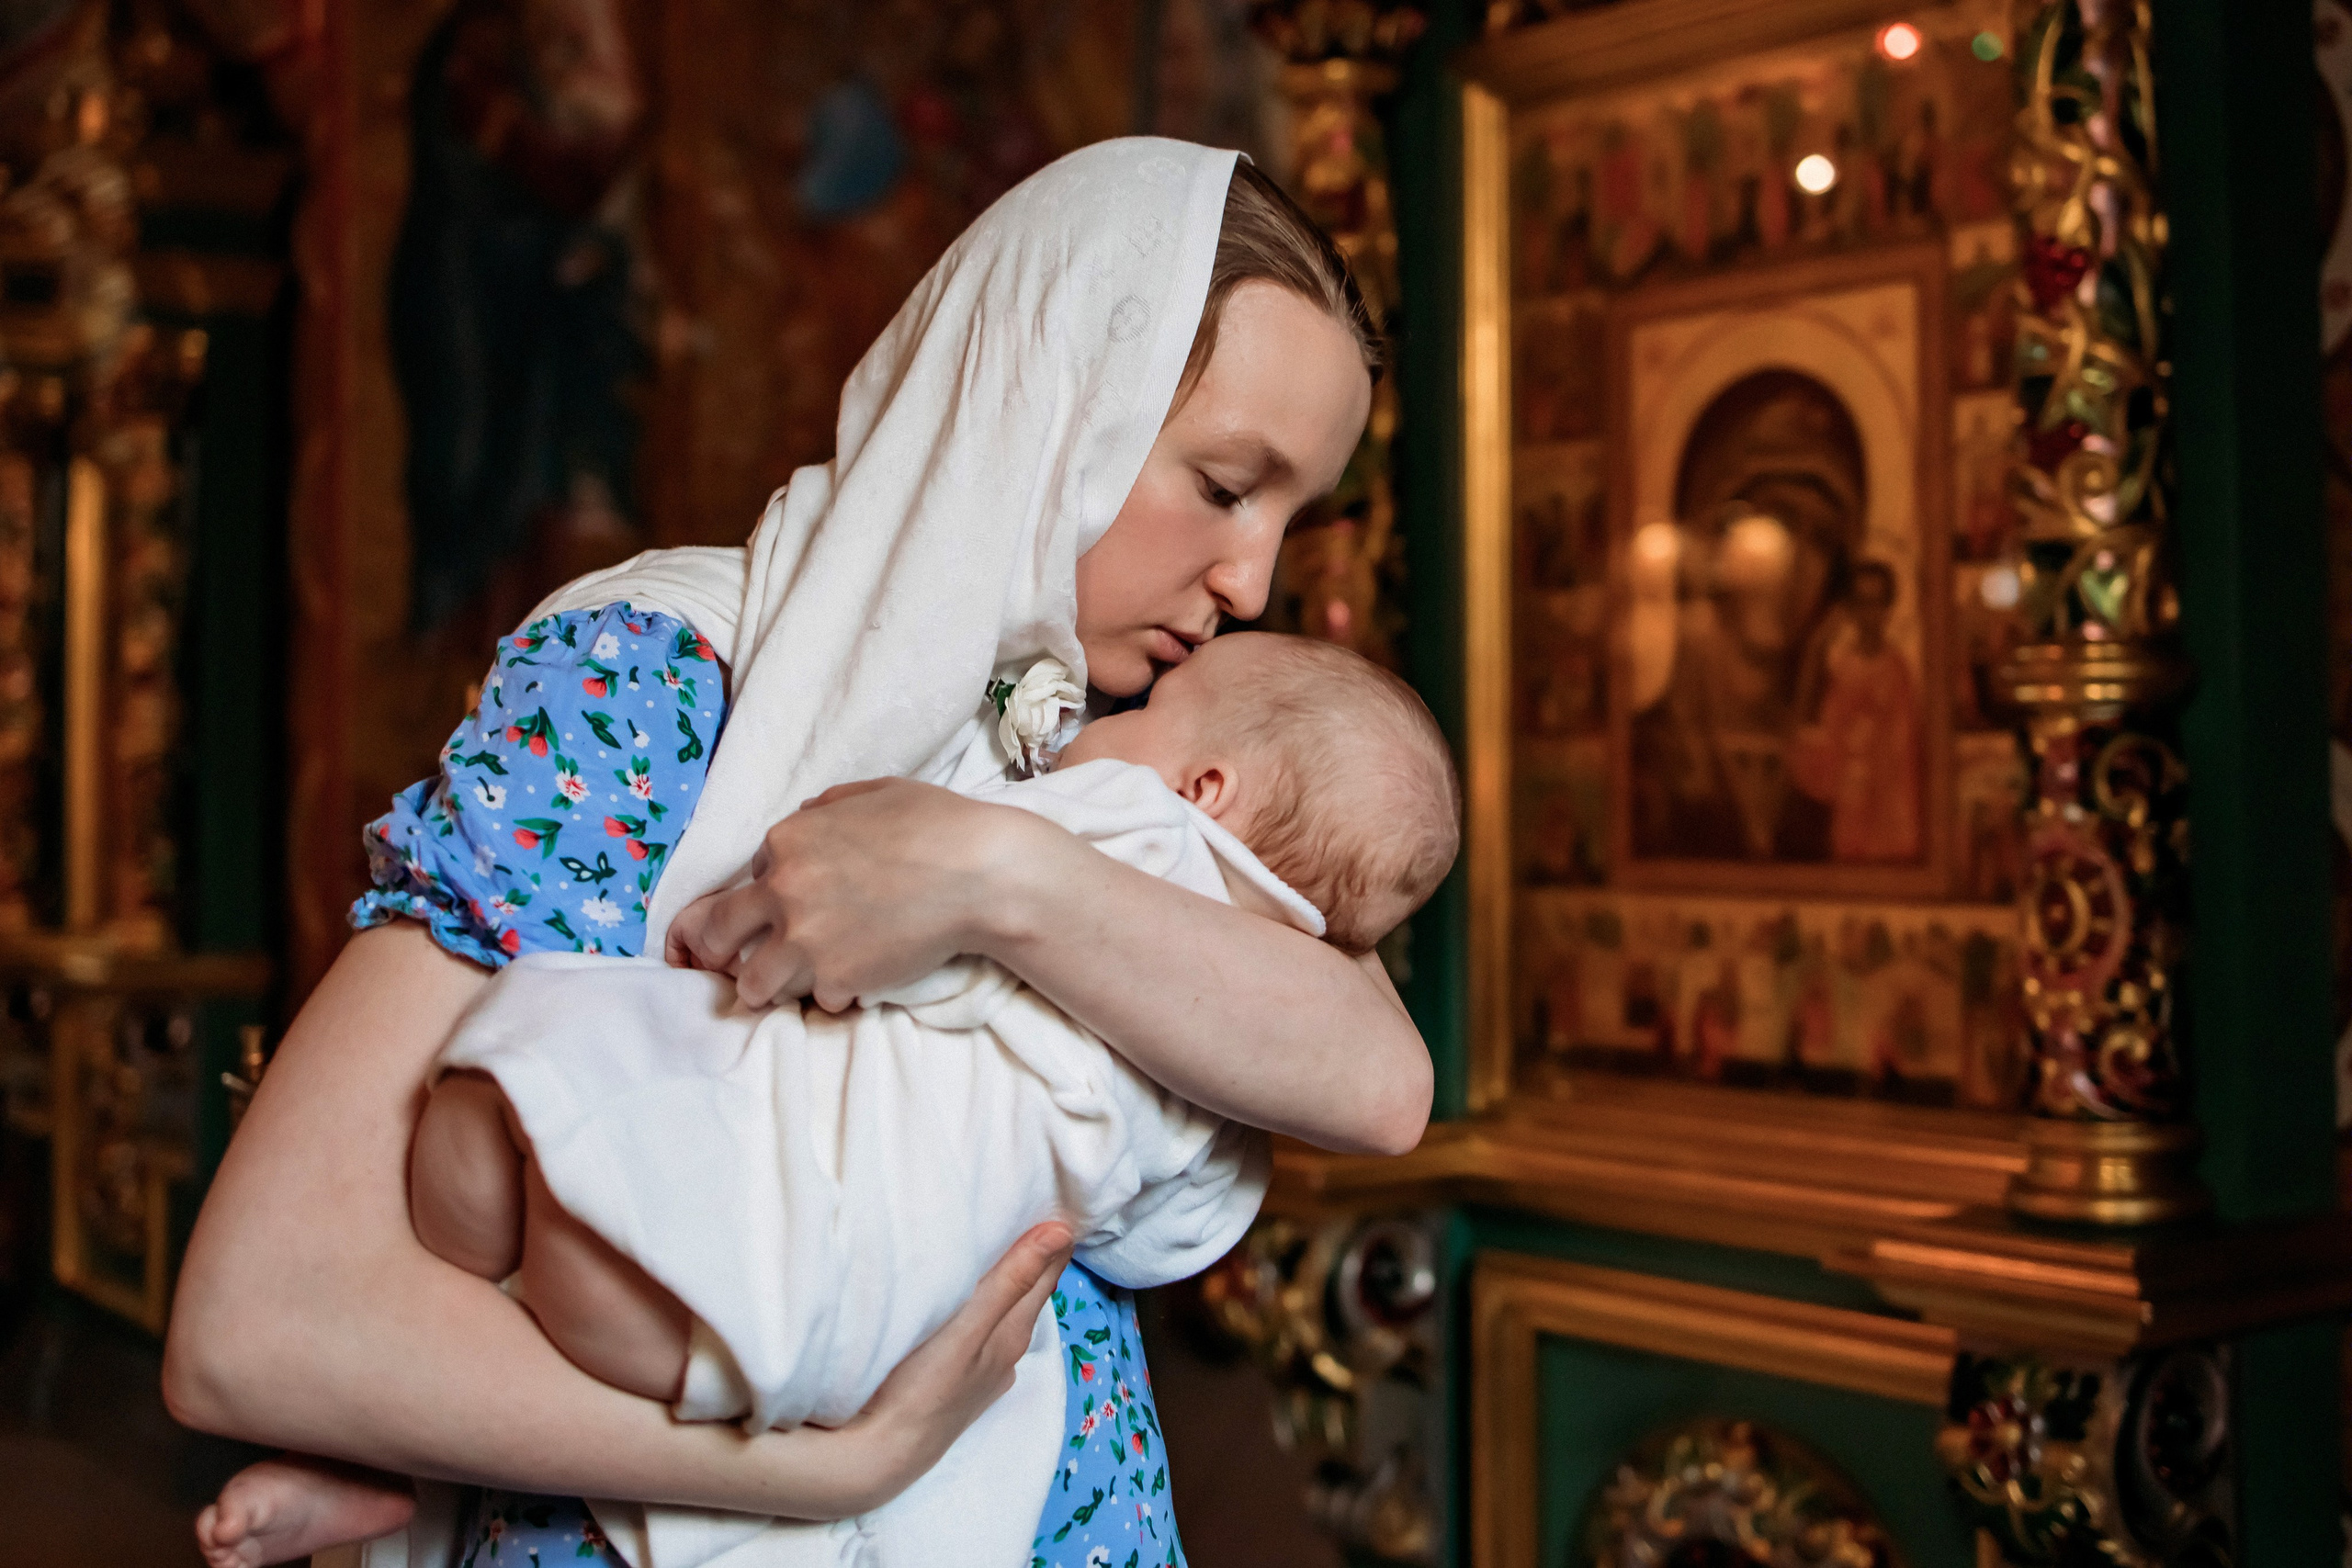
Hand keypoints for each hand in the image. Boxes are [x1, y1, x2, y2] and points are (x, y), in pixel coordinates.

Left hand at [666, 777, 1047, 1009]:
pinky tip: (857, 978)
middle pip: (719, 934)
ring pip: (754, 983)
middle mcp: (783, 892)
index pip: (750, 874)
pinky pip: (817, 999)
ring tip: (796, 979)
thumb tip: (808, 822)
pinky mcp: (837, 980)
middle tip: (737, 957)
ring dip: (772, 982)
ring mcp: (805, 942)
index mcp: (786, 841)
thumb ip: (826, 809)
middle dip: (723, 947)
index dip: (771, 887)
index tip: (791, 899)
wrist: (981, 875)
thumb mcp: (873, 794)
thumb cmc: (937, 824)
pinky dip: (834, 993)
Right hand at [843, 1221, 1074, 1500]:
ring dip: (1008, 1285)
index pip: (1044, 1277)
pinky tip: (970, 1308)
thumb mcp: (970, 1328)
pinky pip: (980, 1335)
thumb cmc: (922, 1389)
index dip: (1054, 1242)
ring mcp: (981, 1374)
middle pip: (1027, 1297)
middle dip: (1034, 1259)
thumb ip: (1012, 1280)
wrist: (880, 1455)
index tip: (1059, 1206)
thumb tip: (1061, 1233)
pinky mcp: (956, 1385)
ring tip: (1004, 1252)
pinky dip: (983, 1311)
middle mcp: (1004, 1355)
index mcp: (1012, 1335)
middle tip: (1036, 1217)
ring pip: (1003, 1317)